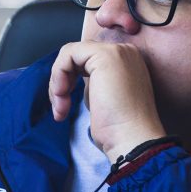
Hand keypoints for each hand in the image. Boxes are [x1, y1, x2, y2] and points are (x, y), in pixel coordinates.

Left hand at [48, 40, 165, 163]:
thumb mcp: (102, 99)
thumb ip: (93, 84)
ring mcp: (116, 51)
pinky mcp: (104, 55)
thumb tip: (72, 79)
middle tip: (60, 109)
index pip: (86, 60)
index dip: (70, 81)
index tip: (65, 107)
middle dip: (61, 82)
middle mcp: (125, 52)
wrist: (132, 140)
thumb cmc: (119, 130)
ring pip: (69, 54)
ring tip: (61, 107)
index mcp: (127, 62)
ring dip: (57, 83)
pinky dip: (58, 75)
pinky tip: (62, 95)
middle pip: (77, 56)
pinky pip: (68, 54)